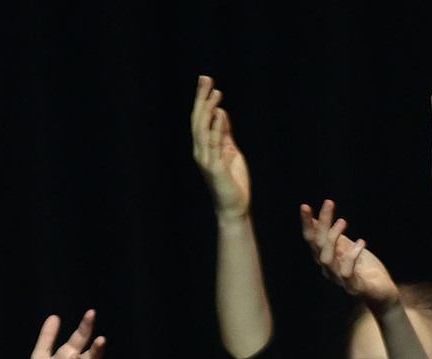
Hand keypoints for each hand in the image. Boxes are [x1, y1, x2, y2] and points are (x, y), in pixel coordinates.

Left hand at [27, 310, 106, 358]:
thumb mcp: (40, 355)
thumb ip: (47, 337)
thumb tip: (55, 316)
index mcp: (68, 356)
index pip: (81, 339)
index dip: (86, 326)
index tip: (91, 312)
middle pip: (90, 358)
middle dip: (96, 350)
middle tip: (102, 340)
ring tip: (73, 356)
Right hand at [191, 76, 251, 219]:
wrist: (234, 207)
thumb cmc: (232, 180)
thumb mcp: (229, 151)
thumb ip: (224, 133)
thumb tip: (221, 113)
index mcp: (203, 147)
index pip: (199, 119)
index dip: (201, 100)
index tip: (206, 81)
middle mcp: (200, 152)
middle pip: (197, 120)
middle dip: (201, 99)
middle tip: (206, 79)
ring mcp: (207, 160)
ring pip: (203, 130)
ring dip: (209, 110)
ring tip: (216, 93)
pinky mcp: (216, 169)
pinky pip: (216, 145)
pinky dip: (218, 128)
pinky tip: (222, 113)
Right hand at [299, 200, 398, 307]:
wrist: (382, 293)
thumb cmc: (365, 269)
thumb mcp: (348, 247)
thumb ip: (334, 237)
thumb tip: (317, 221)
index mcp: (326, 258)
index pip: (312, 240)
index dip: (307, 224)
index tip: (305, 206)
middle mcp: (329, 269)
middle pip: (318, 245)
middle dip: (321, 224)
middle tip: (329, 203)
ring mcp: (340, 279)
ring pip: (327, 259)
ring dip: (332, 238)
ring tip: (343, 221)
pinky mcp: (354, 288)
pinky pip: (347, 273)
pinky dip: (352, 256)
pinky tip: (361, 243)